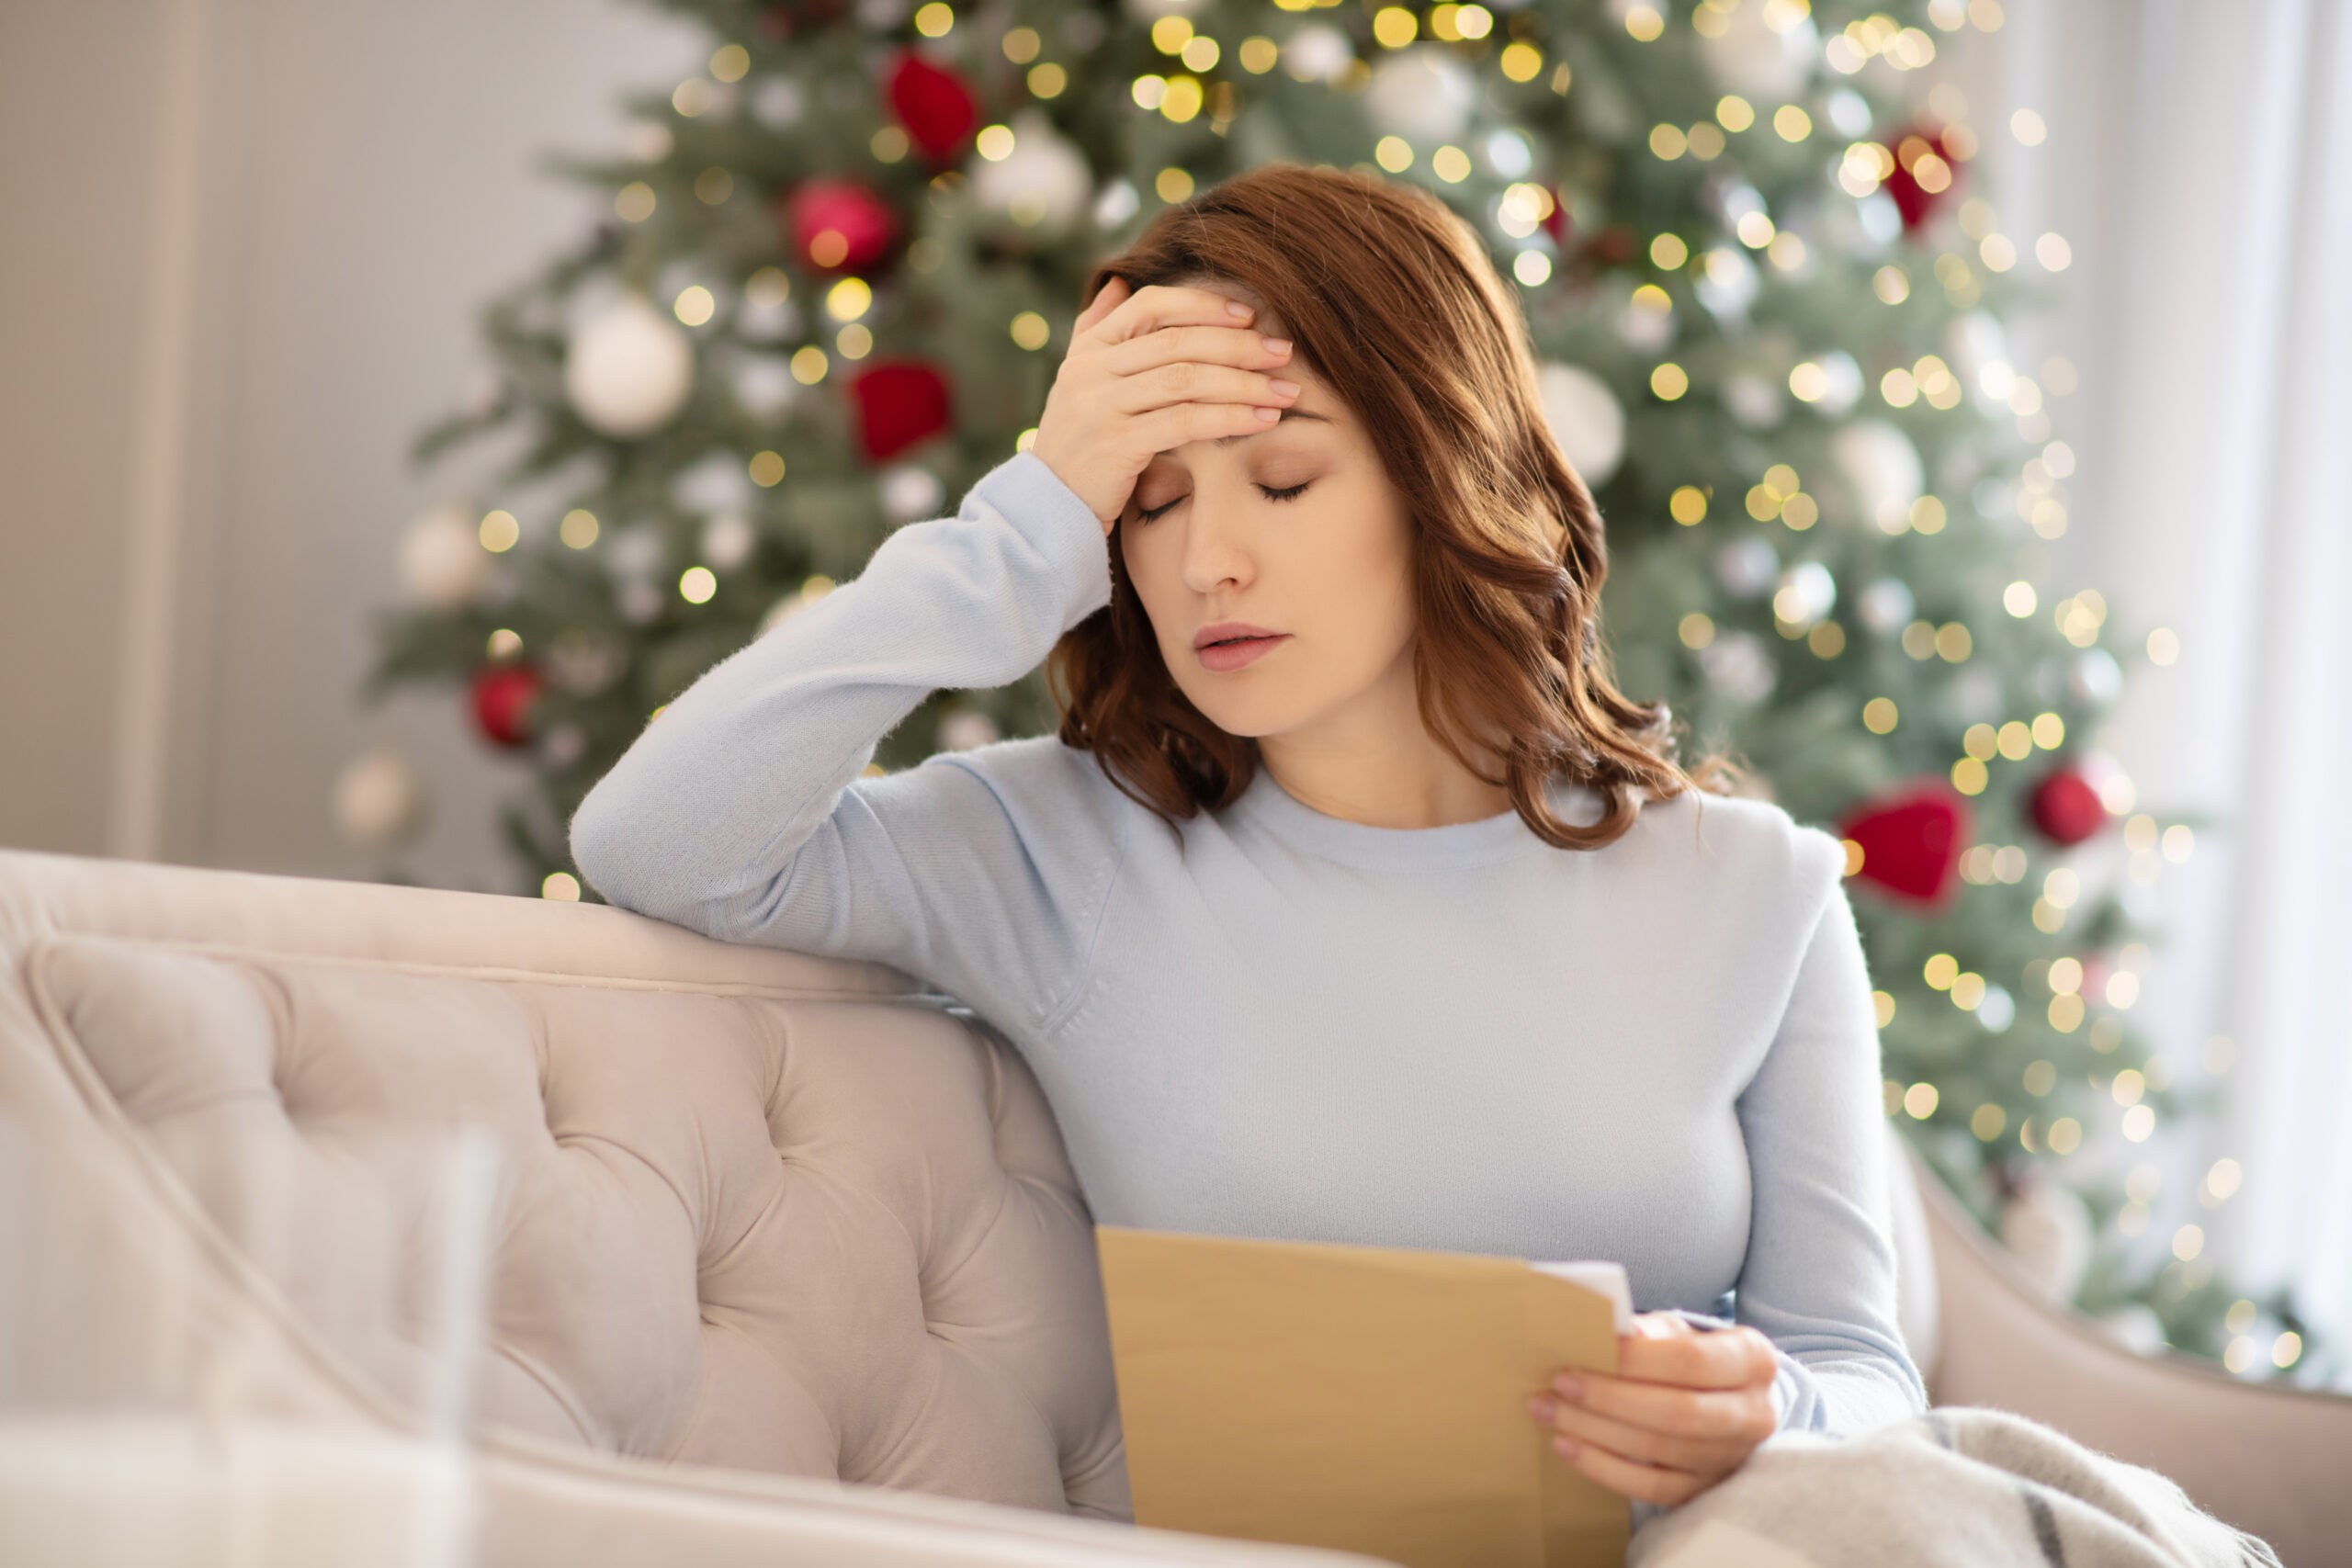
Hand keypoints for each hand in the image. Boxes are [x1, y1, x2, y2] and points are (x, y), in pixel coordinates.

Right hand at [1029, 277, 1302, 534]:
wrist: (1049, 506)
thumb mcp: (1079, 380)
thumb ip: (1096, 329)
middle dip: (1238, 344)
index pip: (1151, 306)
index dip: (1203, 305)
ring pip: (1186, 381)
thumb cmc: (1078, 443)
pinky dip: (1230, 418)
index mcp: (1088, 348)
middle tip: (1282, 352)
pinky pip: (1186, 422)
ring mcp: (1101, 406)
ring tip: (1285, 391)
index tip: (1249, 315)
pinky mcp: (1118, 445)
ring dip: (1244, 383)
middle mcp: (1091, 370)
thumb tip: (1118, 282)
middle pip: (1178, 342)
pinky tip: (1262, 420)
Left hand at [1525, 1312, 1780, 1506]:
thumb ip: (1648, 1331)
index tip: (1583, 1352)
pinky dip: (1604, 1468)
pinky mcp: (1706, 1491)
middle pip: (1677, 1413)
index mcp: (1752, 1360)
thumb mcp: (1679, 1332)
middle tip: (1557, 1384)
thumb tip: (1609, 1330)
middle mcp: (1753, 1414)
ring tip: (1548, 1411)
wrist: (1724, 1403)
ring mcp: (1731, 1458)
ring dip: (1594, 1431)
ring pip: (1658, 1451)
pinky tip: (1567, 1446)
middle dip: (1608, 1399)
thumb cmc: (1691, 1359)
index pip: (1691, 1361)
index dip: (1634, 1360)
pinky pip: (1651, 1489)